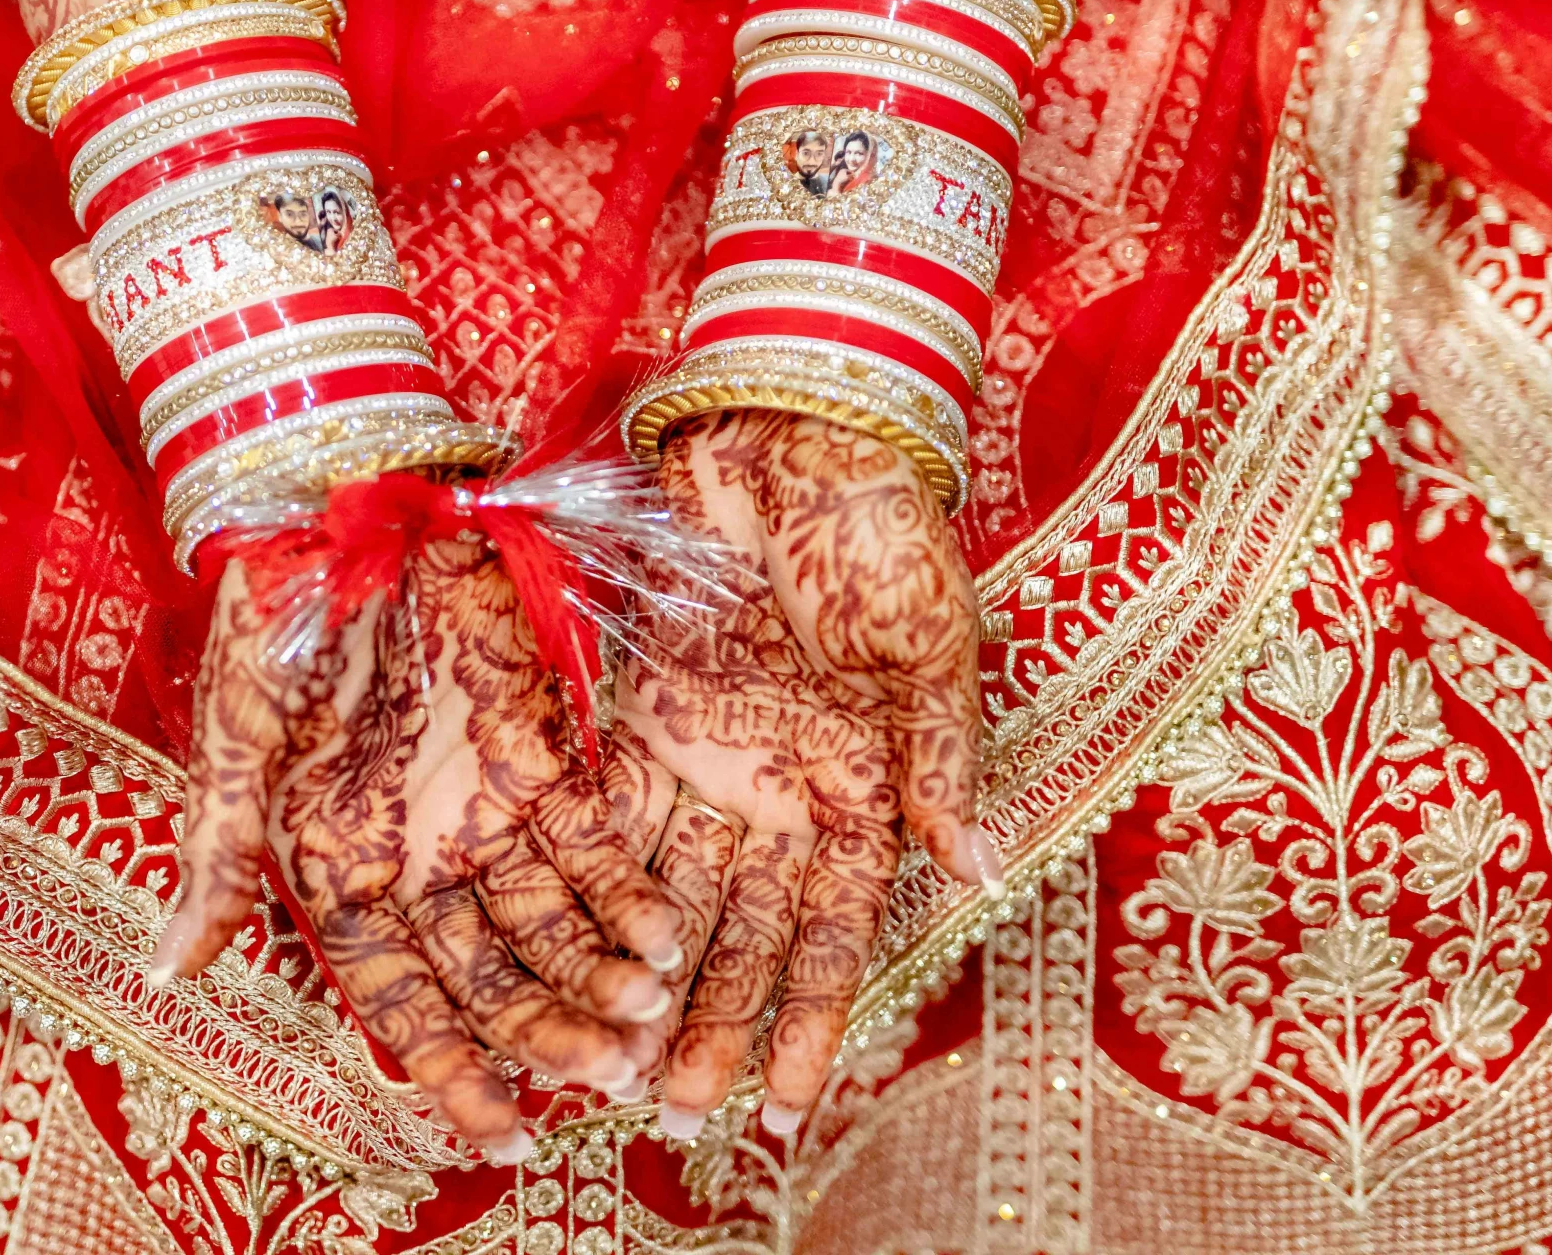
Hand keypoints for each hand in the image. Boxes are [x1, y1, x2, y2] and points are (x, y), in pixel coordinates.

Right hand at [153, 539, 683, 1157]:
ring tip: (649, 1029)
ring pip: (552, 920)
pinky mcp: (538, 749)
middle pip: (489, 971)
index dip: (444, 1064)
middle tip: (607, 1081)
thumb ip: (216, 855)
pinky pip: (591, 839)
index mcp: (335, 866)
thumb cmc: (268, 624)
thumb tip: (163, 975)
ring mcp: (481, 805)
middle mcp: (416, 853)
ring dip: (600, 975)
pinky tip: (665, 939)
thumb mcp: (234, 742)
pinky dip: (627, 889)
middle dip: (546, 1030)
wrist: (343, 503)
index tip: (496, 1129)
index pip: (396, 995)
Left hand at [610, 409, 1001, 1138]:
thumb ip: (941, 756)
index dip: (810, 1015)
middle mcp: (779, 789)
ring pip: (672, 894)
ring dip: (650, 979)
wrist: (793, 434)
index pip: (833, 929)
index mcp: (861, 785)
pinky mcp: (641, 713)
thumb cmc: (882, 532)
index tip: (789, 1105)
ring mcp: (708, 756)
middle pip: (741, 932)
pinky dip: (597, 886)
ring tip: (617, 1065)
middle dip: (715, 1025)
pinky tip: (573, 952)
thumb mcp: (931, 646)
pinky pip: (615, 817)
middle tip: (680, 1117)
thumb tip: (978, 865)